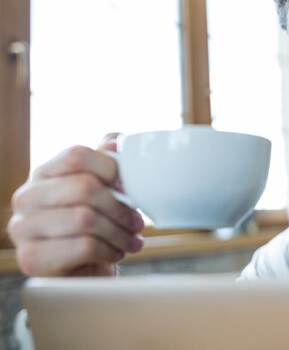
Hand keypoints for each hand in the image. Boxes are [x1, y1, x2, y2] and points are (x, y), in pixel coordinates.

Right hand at [7, 133, 143, 276]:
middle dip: (120, 207)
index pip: (77, 156)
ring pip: (85, 218)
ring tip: (132, 240)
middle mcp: (26, 197)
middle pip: (84, 187)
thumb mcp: (105, 190)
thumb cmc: (98, 228)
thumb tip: (116, 142)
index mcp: (44, 174)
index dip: (112, 168)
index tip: (130, 188)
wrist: (85, 274)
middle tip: (137, 222)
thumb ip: (108, 161)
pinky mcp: (31, 259)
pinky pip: (84, 246)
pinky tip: (116, 253)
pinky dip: (110, 250)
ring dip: (119, 232)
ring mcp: (23, 228)